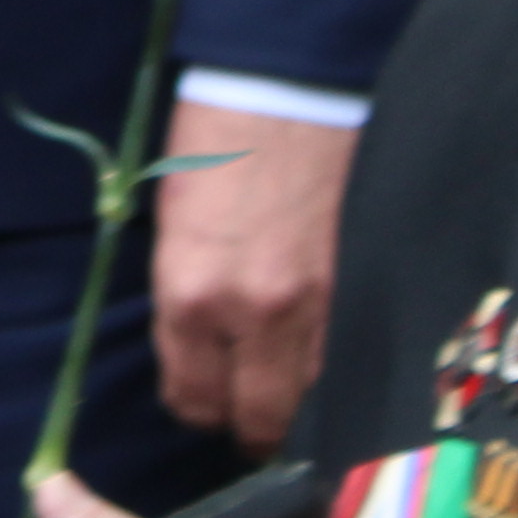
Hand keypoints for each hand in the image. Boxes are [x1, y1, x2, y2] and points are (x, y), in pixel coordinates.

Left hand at [148, 98, 347, 447]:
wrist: (281, 92)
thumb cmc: (208, 147)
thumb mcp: (170, 228)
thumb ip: (182, 299)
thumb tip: (195, 353)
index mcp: (190, 292)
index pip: (193, 394)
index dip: (193, 406)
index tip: (198, 400)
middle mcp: (250, 312)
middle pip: (255, 416)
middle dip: (244, 426)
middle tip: (239, 415)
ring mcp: (308, 306)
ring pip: (304, 398)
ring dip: (288, 404)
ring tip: (274, 393)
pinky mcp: (347, 289)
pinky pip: (333, 359)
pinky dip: (318, 370)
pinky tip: (306, 362)